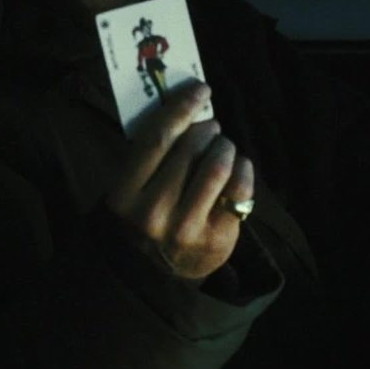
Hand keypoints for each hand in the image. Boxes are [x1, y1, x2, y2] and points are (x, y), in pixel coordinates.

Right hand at [108, 81, 253, 281]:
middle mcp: (154, 212)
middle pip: (190, 149)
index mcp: (125, 194)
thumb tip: (184, 108)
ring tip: (223, 147)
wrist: (152, 279)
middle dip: (207, 129)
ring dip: (225, 147)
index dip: (182, 108)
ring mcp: (186, 228)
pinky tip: (238, 166)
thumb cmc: (140, 221)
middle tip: (211, 126)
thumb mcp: (129, 191)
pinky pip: (238, 191)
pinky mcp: (216, 239)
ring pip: (216, 167)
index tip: (200, 89)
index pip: (157, 138)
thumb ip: (148, 156)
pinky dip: (243, 170)